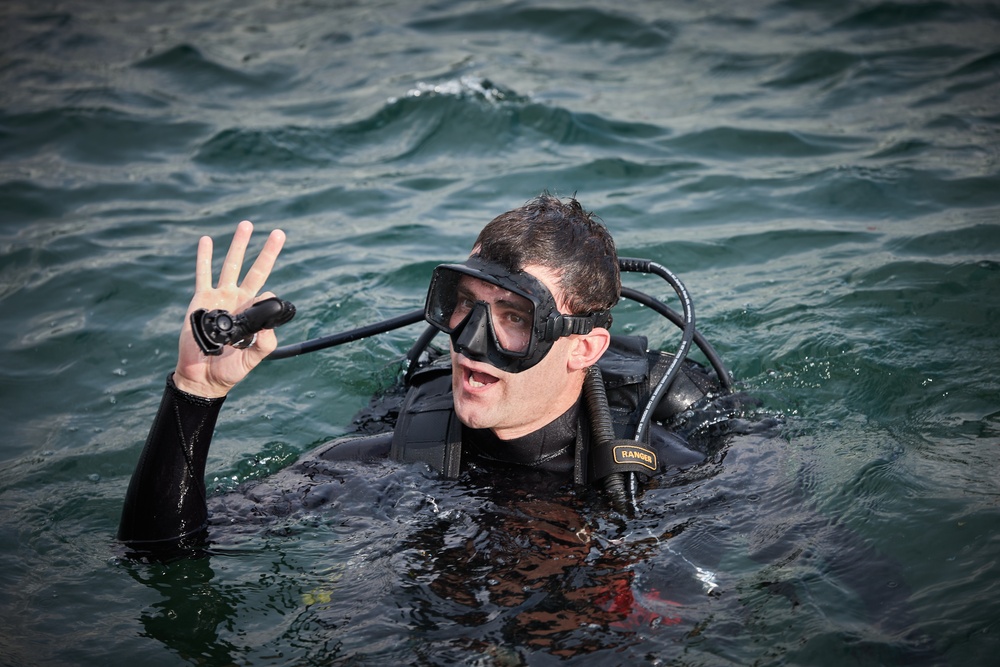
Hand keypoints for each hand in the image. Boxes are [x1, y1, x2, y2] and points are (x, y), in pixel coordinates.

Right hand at [173, 221, 285, 397]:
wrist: (203, 374)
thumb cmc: (230, 368)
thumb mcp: (255, 357)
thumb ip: (266, 342)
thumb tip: (270, 324)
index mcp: (253, 312)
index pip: (266, 294)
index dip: (267, 299)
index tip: (257, 316)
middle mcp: (239, 299)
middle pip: (255, 270)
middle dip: (267, 251)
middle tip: (278, 233)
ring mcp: (220, 296)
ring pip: (231, 264)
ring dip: (239, 244)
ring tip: (246, 225)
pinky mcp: (201, 298)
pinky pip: (203, 274)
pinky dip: (204, 257)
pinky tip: (207, 240)